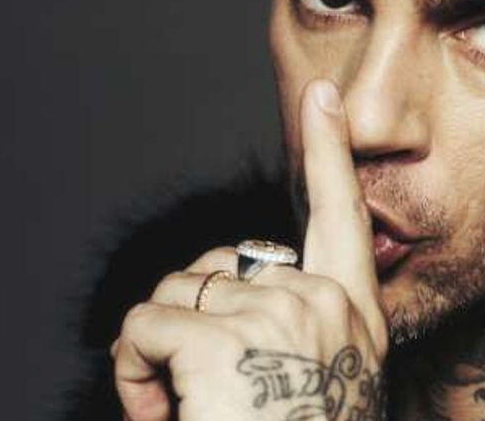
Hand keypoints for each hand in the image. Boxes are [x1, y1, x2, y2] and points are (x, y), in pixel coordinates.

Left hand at [111, 79, 387, 420]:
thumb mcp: (321, 383)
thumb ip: (297, 327)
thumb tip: (229, 288)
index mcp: (353, 317)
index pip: (342, 218)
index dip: (330, 153)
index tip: (322, 97)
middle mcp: (324, 308)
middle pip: (223, 267)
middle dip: (188, 323)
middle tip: (190, 391)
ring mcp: (280, 320)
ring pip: (178, 296)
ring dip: (156, 354)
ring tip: (175, 409)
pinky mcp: (226, 342)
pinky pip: (145, 326)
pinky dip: (130, 371)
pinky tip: (157, 416)